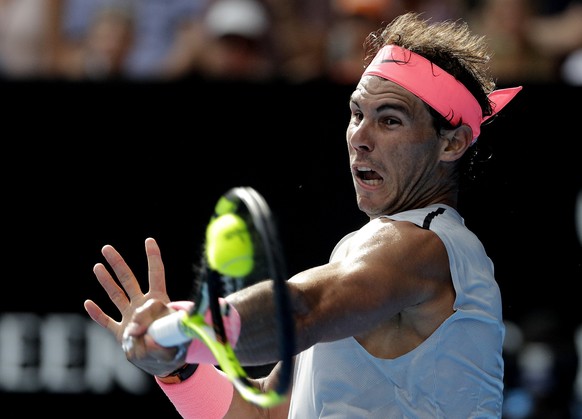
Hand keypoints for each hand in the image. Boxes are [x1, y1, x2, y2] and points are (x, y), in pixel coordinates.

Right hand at [84, 237, 186, 376]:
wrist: (166, 366)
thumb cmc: (175, 349)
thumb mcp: (173, 340)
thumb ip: (156, 333)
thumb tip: (136, 330)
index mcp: (159, 303)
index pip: (156, 275)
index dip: (153, 258)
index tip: (149, 241)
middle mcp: (142, 306)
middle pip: (129, 280)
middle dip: (118, 264)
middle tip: (106, 248)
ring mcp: (130, 318)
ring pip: (116, 296)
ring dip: (106, 282)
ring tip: (97, 266)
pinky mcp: (121, 333)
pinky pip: (107, 321)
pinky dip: (97, 313)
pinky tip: (88, 303)